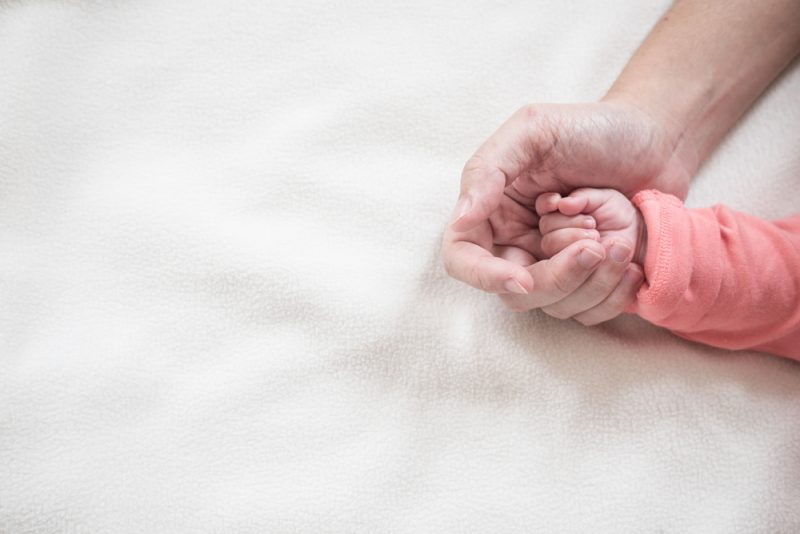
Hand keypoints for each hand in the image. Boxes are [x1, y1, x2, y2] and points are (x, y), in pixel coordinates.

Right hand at [441, 100, 690, 319]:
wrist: (655, 139)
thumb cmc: (593, 128)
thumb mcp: (534, 130)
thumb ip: (488, 170)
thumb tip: (460, 219)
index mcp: (493, 211)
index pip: (462, 258)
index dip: (485, 276)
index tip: (521, 278)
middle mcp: (517, 242)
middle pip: (513, 291)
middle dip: (555, 278)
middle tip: (593, 247)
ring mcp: (553, 263)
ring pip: (553, 305)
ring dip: (590, 282)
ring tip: (618, 243)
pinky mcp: (587, 278)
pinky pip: (588, 311)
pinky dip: (612, 294)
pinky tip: (630, 262)